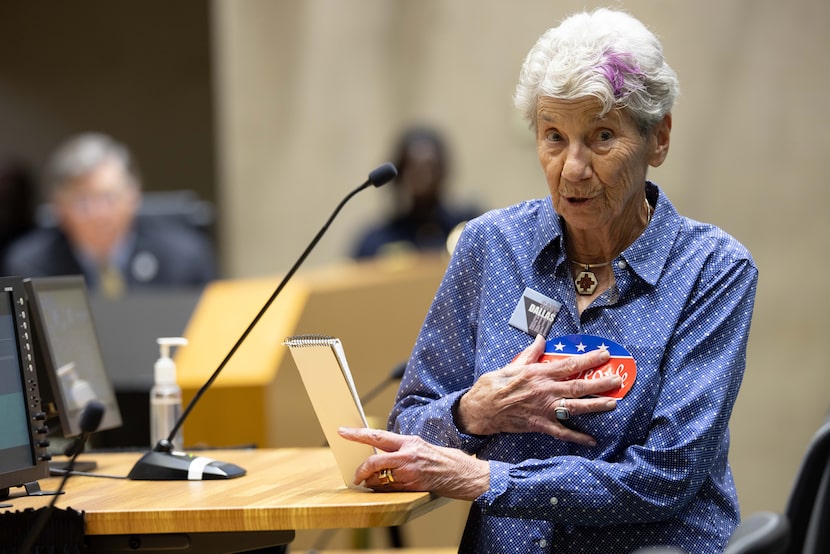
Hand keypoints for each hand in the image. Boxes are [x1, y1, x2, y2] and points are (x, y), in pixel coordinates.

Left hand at [338, 427, 489, 500]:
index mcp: (408, 442)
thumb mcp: (420, 445)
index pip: (377, 436)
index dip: (357, 434)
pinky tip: (382, 488)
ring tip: (370, 482)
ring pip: (380, 478)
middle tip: (355, 475)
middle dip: (361, 470)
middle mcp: (407, 456)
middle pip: (374, 462)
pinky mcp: (412, 486)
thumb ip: (401, 448)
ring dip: (371, 482)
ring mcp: (409, 473)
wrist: (462, 473)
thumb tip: (380, 452)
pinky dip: (382, 489)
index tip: (343, 432)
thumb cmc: (441, 458)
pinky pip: (389, 489)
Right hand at [456, 334, 619, 445]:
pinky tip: (591, 440)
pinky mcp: (540, 425)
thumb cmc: (494, 385)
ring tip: (613, 403)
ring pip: (576, 407)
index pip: (570, 364)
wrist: (481, 409)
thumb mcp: (512, 365)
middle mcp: (546, 390)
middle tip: (618, 380)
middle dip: (601, 382)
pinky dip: (577, 437)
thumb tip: (541, 339)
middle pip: (579, 385)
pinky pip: (562, 432)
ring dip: (596, 406)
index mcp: (539, 373)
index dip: (589, 359)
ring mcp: (544, 409)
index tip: (605, 355)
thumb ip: (530, 353)